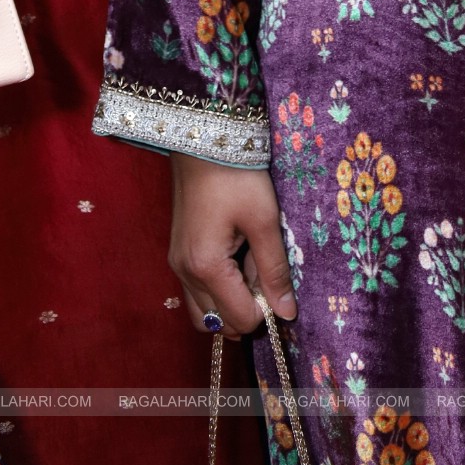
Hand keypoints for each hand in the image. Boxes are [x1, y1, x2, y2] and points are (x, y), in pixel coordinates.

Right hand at [169, 154, 297, 337]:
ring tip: (251, 266)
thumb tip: (287, 314)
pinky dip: (219, 288)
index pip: (239, 319)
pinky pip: (197, 290)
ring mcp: (177, 265)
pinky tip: (238, 257)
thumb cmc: (237, 176)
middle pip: (218, 323)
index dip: (266, 310)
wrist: (205, 141)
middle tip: (265, 275)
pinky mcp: (178, 253)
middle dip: (246, 309)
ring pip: (204, 311)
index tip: (279, 280)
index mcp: (206, 268)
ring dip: (230, 302)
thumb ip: (274, 270)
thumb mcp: (264, 220)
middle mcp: (184, 274)